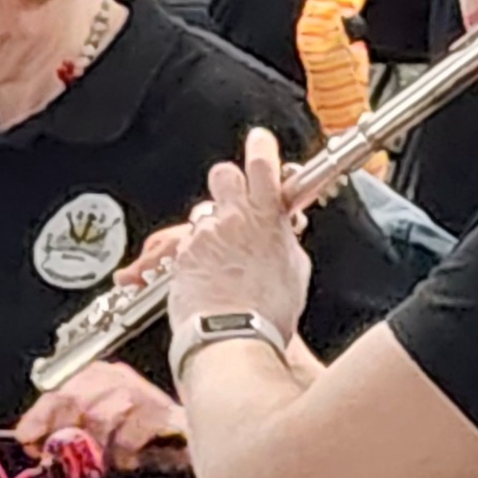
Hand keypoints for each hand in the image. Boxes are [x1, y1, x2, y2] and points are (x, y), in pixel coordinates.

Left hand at [14, 362, 187, 473]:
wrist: (187, 433)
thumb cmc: (140, 430)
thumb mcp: (98, 425)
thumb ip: (67, 431)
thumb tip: (36, 445)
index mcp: (94, 376)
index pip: (57, 391)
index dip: (39, 417)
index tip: (26, 438)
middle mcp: (114, 378)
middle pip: (75, 399)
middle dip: (64, 433)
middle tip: (60, 457)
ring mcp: (138, 393)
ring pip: (100, 418)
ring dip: (96, 446)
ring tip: (102, 459)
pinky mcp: (159, 413)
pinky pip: (129, 436)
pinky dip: (124, 453)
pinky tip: (128, 458)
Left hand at [160, 127, 310, 349]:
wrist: (232, 337)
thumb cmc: (267, 313)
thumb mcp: (294, 271)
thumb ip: (285, 241)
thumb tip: (283, 232)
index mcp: (266, 218)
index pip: (263, 165)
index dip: (261, 148)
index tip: (260, 141)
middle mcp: (232, 219)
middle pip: (223, 174)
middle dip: (230, 182)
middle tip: (238, 202)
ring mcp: (204, 235)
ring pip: (205, 216)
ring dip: (214, 230)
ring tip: (224, 263)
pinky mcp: (182, 255)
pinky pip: (189, 245)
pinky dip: (197, 258)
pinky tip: (208, 280)